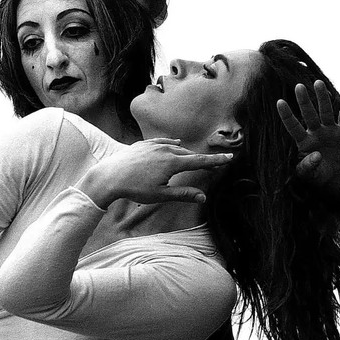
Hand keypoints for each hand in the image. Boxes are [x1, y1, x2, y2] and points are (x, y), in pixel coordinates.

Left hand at [78, 138, 232, 207]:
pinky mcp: (143, 144)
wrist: (109, 176)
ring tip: (194, 158)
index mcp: (172, 162)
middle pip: (189, 154)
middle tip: (215, 163)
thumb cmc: (134, 189)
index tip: (230, 157)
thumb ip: (183, 194)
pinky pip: (162, 142)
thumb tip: (203, 197)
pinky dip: (171, 143)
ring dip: (186, 153)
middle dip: (202, 159)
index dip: (215, 161)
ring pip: (176, 147)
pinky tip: (174, 143)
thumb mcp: (160, 195)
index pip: (199, 161)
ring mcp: (153, 145)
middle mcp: (165, 150)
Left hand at [277, 81, 339, 191]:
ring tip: (318, 83)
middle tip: (298, 86)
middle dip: (304, 101)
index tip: (279, 102)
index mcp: (303, 142)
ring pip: (326, 111)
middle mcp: (315, 132)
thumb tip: (317, 156)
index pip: (293, 126)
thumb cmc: (315, 174)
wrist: (330, 175)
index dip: (287, 115)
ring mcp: (329, 130)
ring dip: (322, 98)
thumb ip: (309, 166)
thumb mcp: (310, 174)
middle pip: (309, 114)